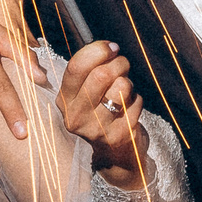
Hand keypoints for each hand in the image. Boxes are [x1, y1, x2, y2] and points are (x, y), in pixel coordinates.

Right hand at [58, 41, 143, 185]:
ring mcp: (97, 129)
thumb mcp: (84, 92)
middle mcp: (76, 117)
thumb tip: (110, 47)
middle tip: (122, 66)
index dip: (98, 50)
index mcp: (64, 100)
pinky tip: (129, 107)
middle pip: (101, 75)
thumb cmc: (99, 111)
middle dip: (118, 63)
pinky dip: (137, 100)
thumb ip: (90, 69)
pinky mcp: (119, 136)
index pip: (76, 67)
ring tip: (124, 89)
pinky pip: (136, 102)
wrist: (112, 153)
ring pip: (121, 87)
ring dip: (128, 82)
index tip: (111, 47)